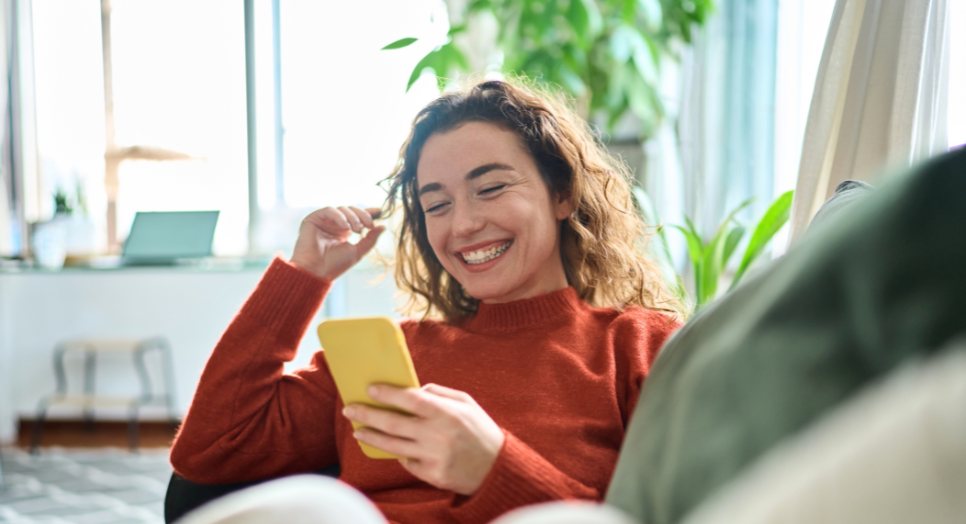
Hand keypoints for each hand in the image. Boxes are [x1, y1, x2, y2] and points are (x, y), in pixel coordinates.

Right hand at [289, 206, 384, 280]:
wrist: (317, 272)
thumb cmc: (335, 265)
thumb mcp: (358, 251)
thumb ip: (370, 239)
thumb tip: (383, 226)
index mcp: (344, 231)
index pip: (357, 216)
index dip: (368, 212)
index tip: (380, 211)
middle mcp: (334, 224)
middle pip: (351, 210)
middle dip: (362, 215)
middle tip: (369, 226)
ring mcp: (324, 221)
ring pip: (342, 209)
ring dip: (352, 217)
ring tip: (356, 230)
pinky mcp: (313, 219)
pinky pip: (329, 210)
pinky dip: (339, 216)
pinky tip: (345, 227)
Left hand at [343, 384, 505, 495]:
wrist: (497, 468)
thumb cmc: (480, 430)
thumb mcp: (467, 403)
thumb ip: (440, 393)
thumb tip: (414, 389)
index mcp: (446, 413)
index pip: (409, 399)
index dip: (387, 393)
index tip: (370, 389)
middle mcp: (437, 435)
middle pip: (392, 423)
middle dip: (367, 414)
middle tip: (350, 409)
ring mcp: (432, 457)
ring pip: (392, 445)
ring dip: (371, 437)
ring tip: (357, 431)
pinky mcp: (431, 474)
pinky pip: (406, 462)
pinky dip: (398, 453)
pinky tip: (391, 447)